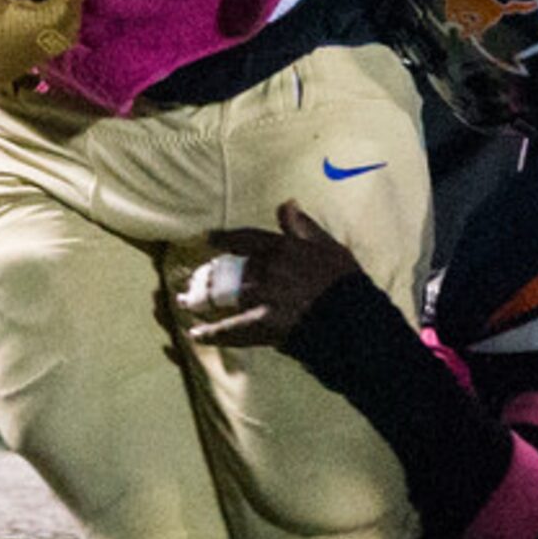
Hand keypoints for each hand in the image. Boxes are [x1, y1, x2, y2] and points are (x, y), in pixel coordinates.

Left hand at [181, 201, 364, 348]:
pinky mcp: (261, 325)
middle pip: (228, 270)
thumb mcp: (328, 245)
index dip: (224, 238)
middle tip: (190, 280)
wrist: (352, 316)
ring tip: (184, 302)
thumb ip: (304, 226)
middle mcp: (267, 270)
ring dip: (200, 300)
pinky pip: (230, 329)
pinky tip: (195, 335)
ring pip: (223, 297)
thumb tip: (286, 203)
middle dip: (207, 275)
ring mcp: (262, 298)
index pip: (245, 239)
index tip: (207, 239)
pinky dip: (211, 333)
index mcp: (282, 248)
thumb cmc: (344, 280)